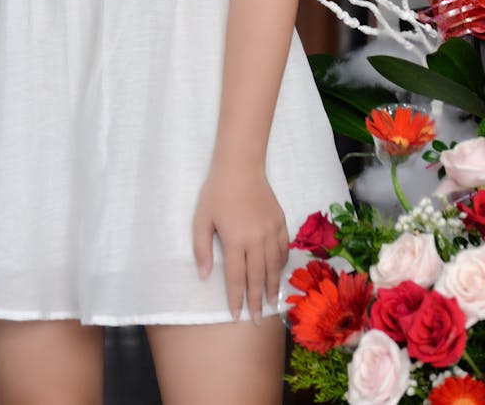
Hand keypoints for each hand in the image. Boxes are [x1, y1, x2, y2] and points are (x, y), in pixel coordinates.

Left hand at [192, 164, 289, 322]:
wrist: (241, 166)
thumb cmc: (216, 192)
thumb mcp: (201, 219)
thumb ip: (202, 249)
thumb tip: (206, 275)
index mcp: (235, 240)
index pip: (237, 278)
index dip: (237, 299)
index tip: (237, 316)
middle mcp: (256, 239)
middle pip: (258, 277)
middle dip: (257, 300)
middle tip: (258, 318)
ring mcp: (271, 230)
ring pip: (275, 265)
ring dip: (273, 285)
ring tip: (272, 301)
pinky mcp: (280, 221)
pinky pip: (284, 248)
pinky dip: (282, 263)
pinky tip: (279, 271)